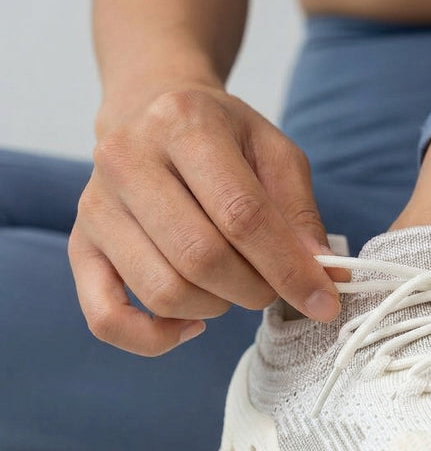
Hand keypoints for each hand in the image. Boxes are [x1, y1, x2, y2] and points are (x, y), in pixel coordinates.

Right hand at [70, 84, 341, 355]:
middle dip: (254, 289)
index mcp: (184, 124)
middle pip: (201, 257)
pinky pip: (106, 319)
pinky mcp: (80, 247)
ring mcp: (96, 206)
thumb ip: (301, 213)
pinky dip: (154, 338)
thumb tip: (329, 275)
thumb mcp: (274, 154)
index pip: (242, 215)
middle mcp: (127, 160)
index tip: (323, 301)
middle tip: (271, 286)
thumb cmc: (222, 139)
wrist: (151, 112)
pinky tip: (192, 325)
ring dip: (216, 308)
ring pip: (164, 291)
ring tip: (233, 285)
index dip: (289, 268)